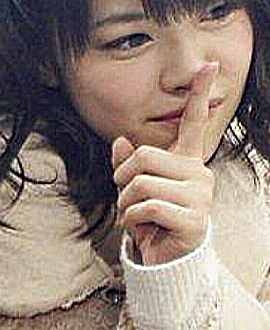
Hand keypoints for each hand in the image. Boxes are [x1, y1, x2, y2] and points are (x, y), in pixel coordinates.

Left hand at [113, 63, 216, 265]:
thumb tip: (121, 142)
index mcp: (187, 162)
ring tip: (134, 217)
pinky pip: (147, 207)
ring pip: (142, 183)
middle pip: (144, 156)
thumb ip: (129, 165)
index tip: (208, 67)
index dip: (200, 94)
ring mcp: (200, 196)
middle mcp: (198, 174)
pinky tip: (142, 228)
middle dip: (122, 179)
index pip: (195, 123)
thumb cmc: (153, 223)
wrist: (167, 262)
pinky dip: (132, 219)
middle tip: (125, 199)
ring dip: (125, 204)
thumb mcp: (135, 190)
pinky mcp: (194, 219)